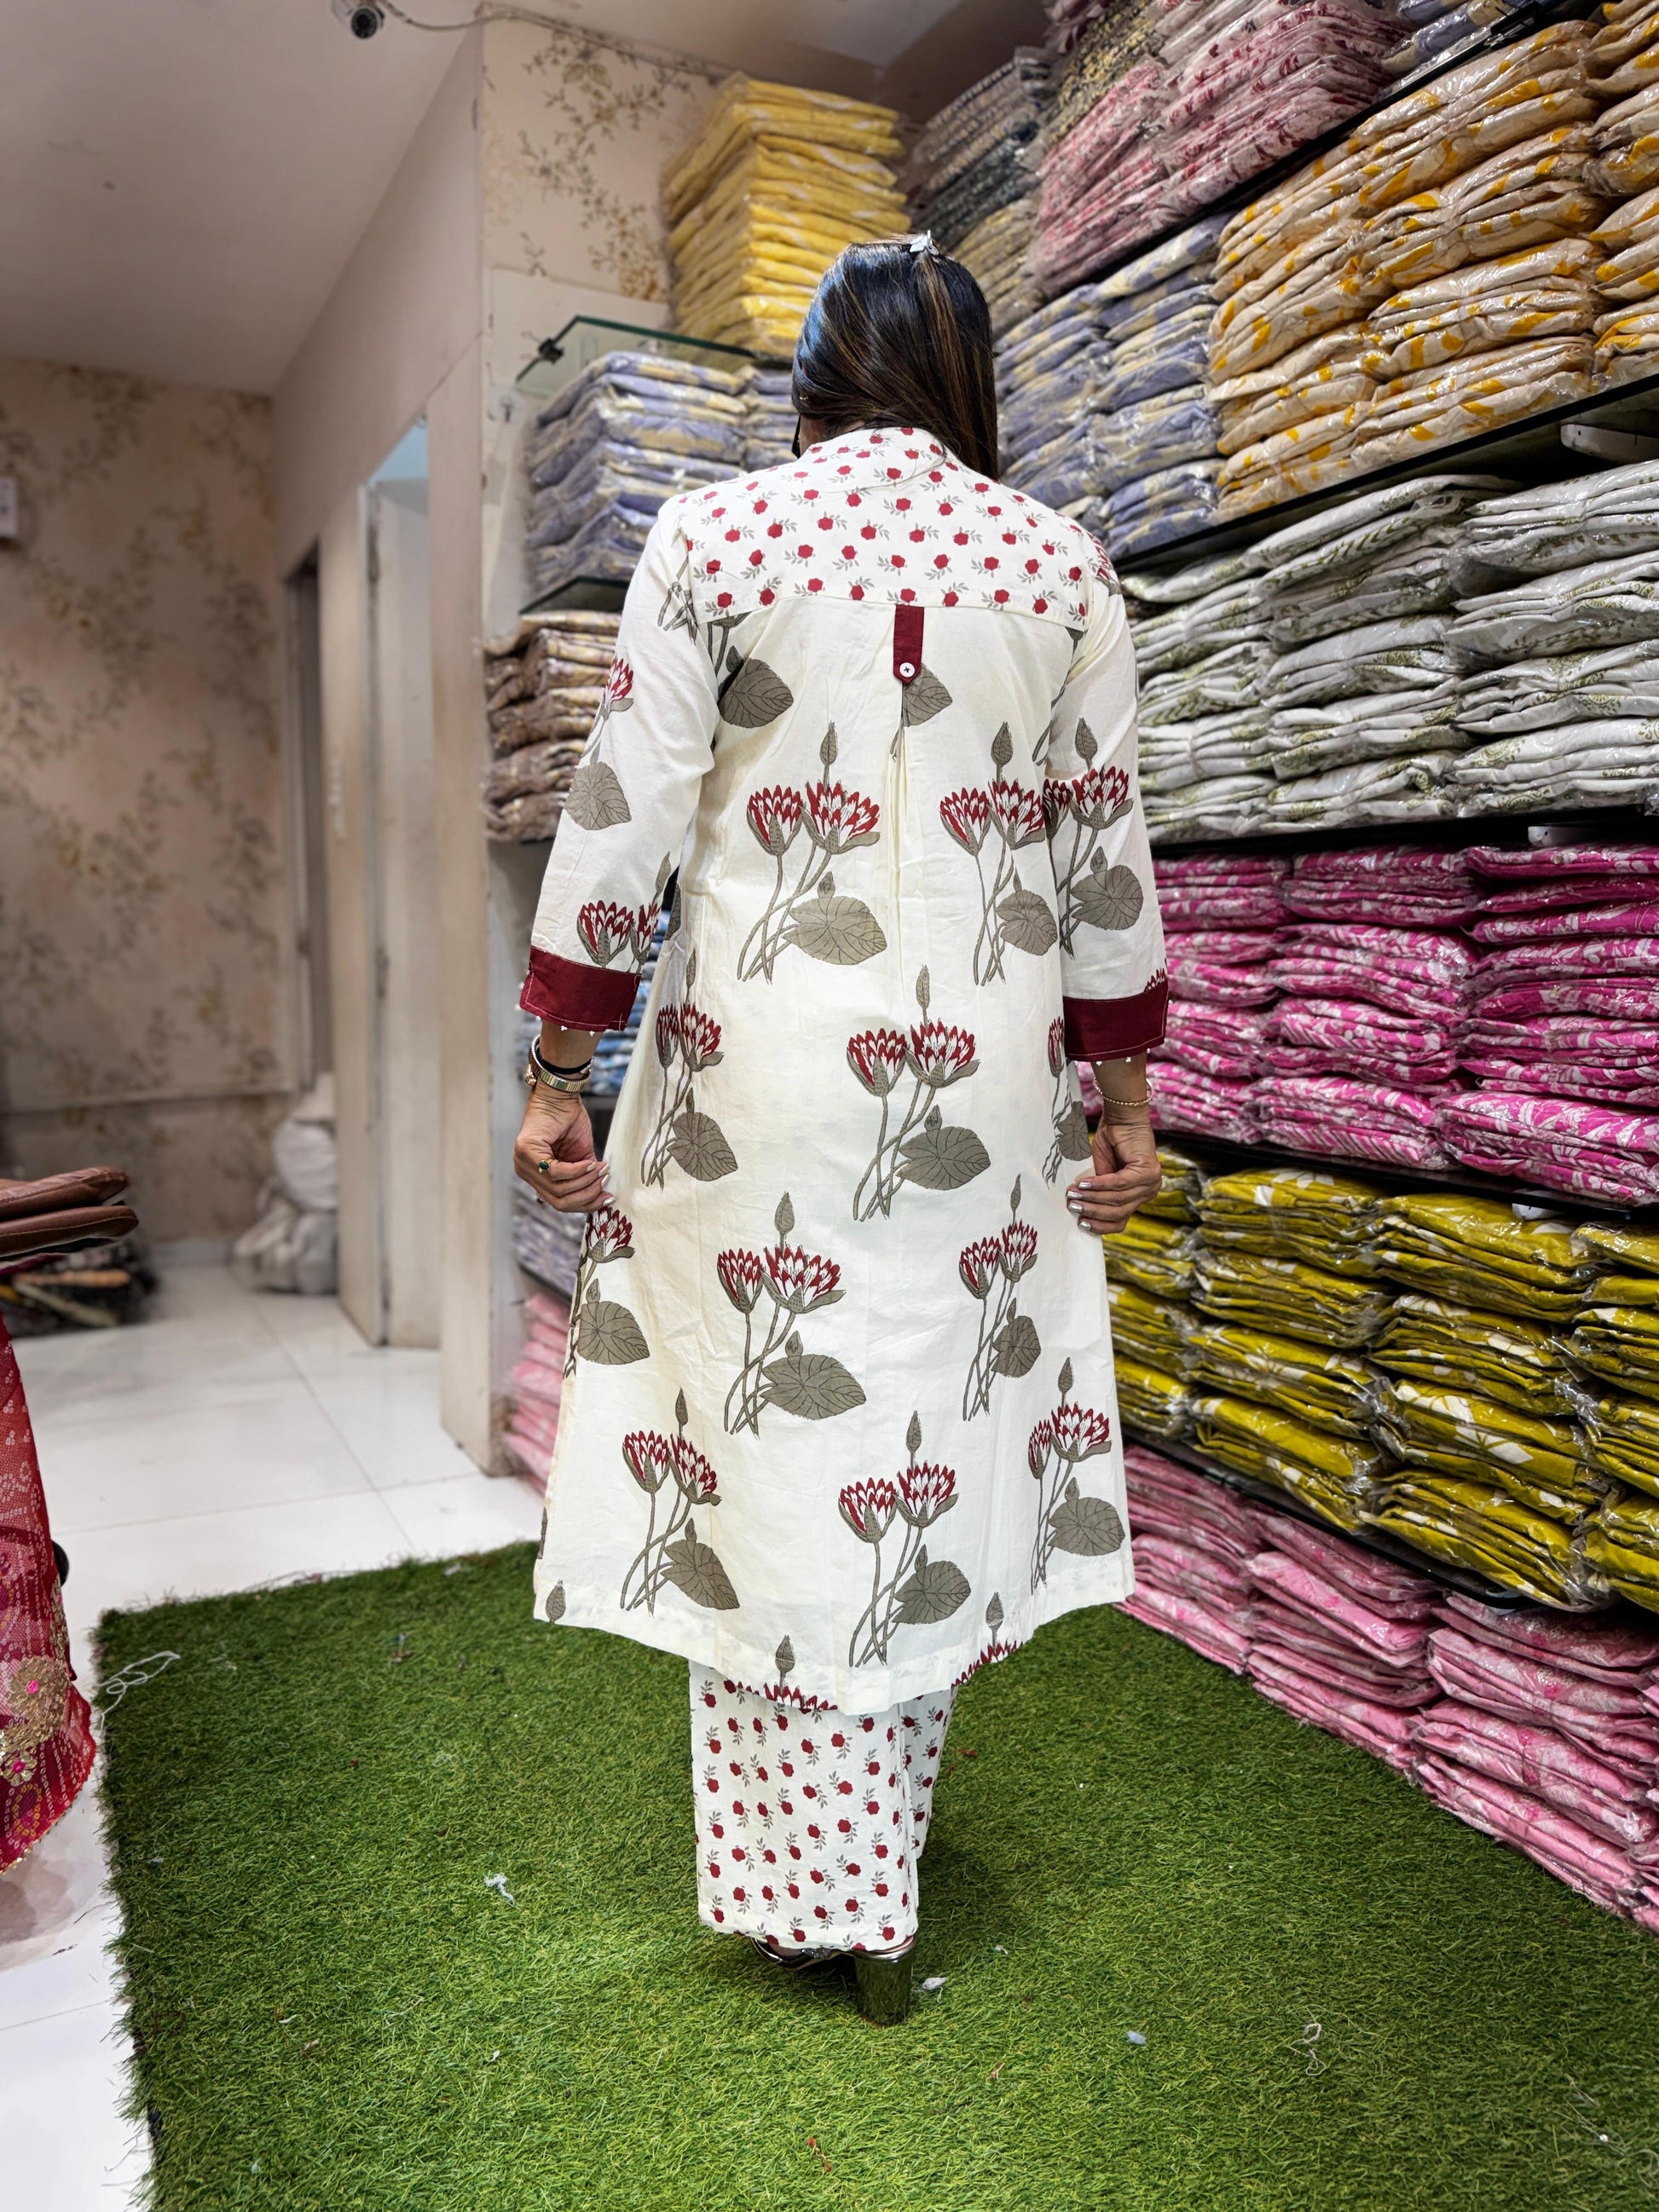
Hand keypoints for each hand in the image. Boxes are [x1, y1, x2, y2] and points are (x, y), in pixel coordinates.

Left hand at [512, 1088, 608, 1212]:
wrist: (560, 1097)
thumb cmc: (569, 1122)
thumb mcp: (581, 1158)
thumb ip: (585, 1179)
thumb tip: (603, 1199)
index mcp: (537, 1177)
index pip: (560, 1203)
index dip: (585, 1204)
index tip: (607, 1198)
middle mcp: (526, 1173)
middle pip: (558, 1201)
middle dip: (587, 1195)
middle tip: (605, 1182)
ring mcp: (522, 1164)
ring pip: (558, 1188)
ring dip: (585, 1180)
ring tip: (601, 1169)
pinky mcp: (526, 1151)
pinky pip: (554, 1172)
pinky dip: (576, 1170)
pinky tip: (590, 1162)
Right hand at [1066, 1111, 1160, 1236]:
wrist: (1122, 1119)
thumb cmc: (1111, 1144)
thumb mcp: (1100, 1174)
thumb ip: (1097, 1192)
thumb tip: (1079, 1210)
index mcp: (1138, 1196)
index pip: (1120, 1221)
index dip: (1100, 1225)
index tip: (1080, 1223)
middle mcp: (1148, 1192)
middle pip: (1119, 1212)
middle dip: (1092, 1210)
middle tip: (1071, 1206)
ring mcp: (1151, 1184)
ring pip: (1118, 1199)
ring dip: (1093, 1197)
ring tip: (1074, 1194)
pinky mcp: (1148, 1172)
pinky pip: (1119, 1184)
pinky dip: (1100, 1184)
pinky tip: (1084, 1184)